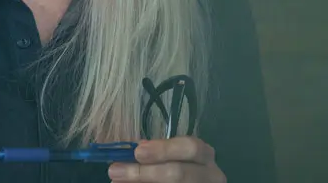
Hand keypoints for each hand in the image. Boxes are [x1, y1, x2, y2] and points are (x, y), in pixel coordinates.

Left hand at [108, 137, 224, 182]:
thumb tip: (132, 150)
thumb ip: (157, 153)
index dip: (164, 149)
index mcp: (204, 157)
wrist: (190, 181)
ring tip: (116, 181)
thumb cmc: (180, 167)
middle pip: (180, 173)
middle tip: (116, 170)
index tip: (138, 151)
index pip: (191, 148)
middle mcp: (211, 175)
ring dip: (140, 182)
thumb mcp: (173, 157)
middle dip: (145, 172)